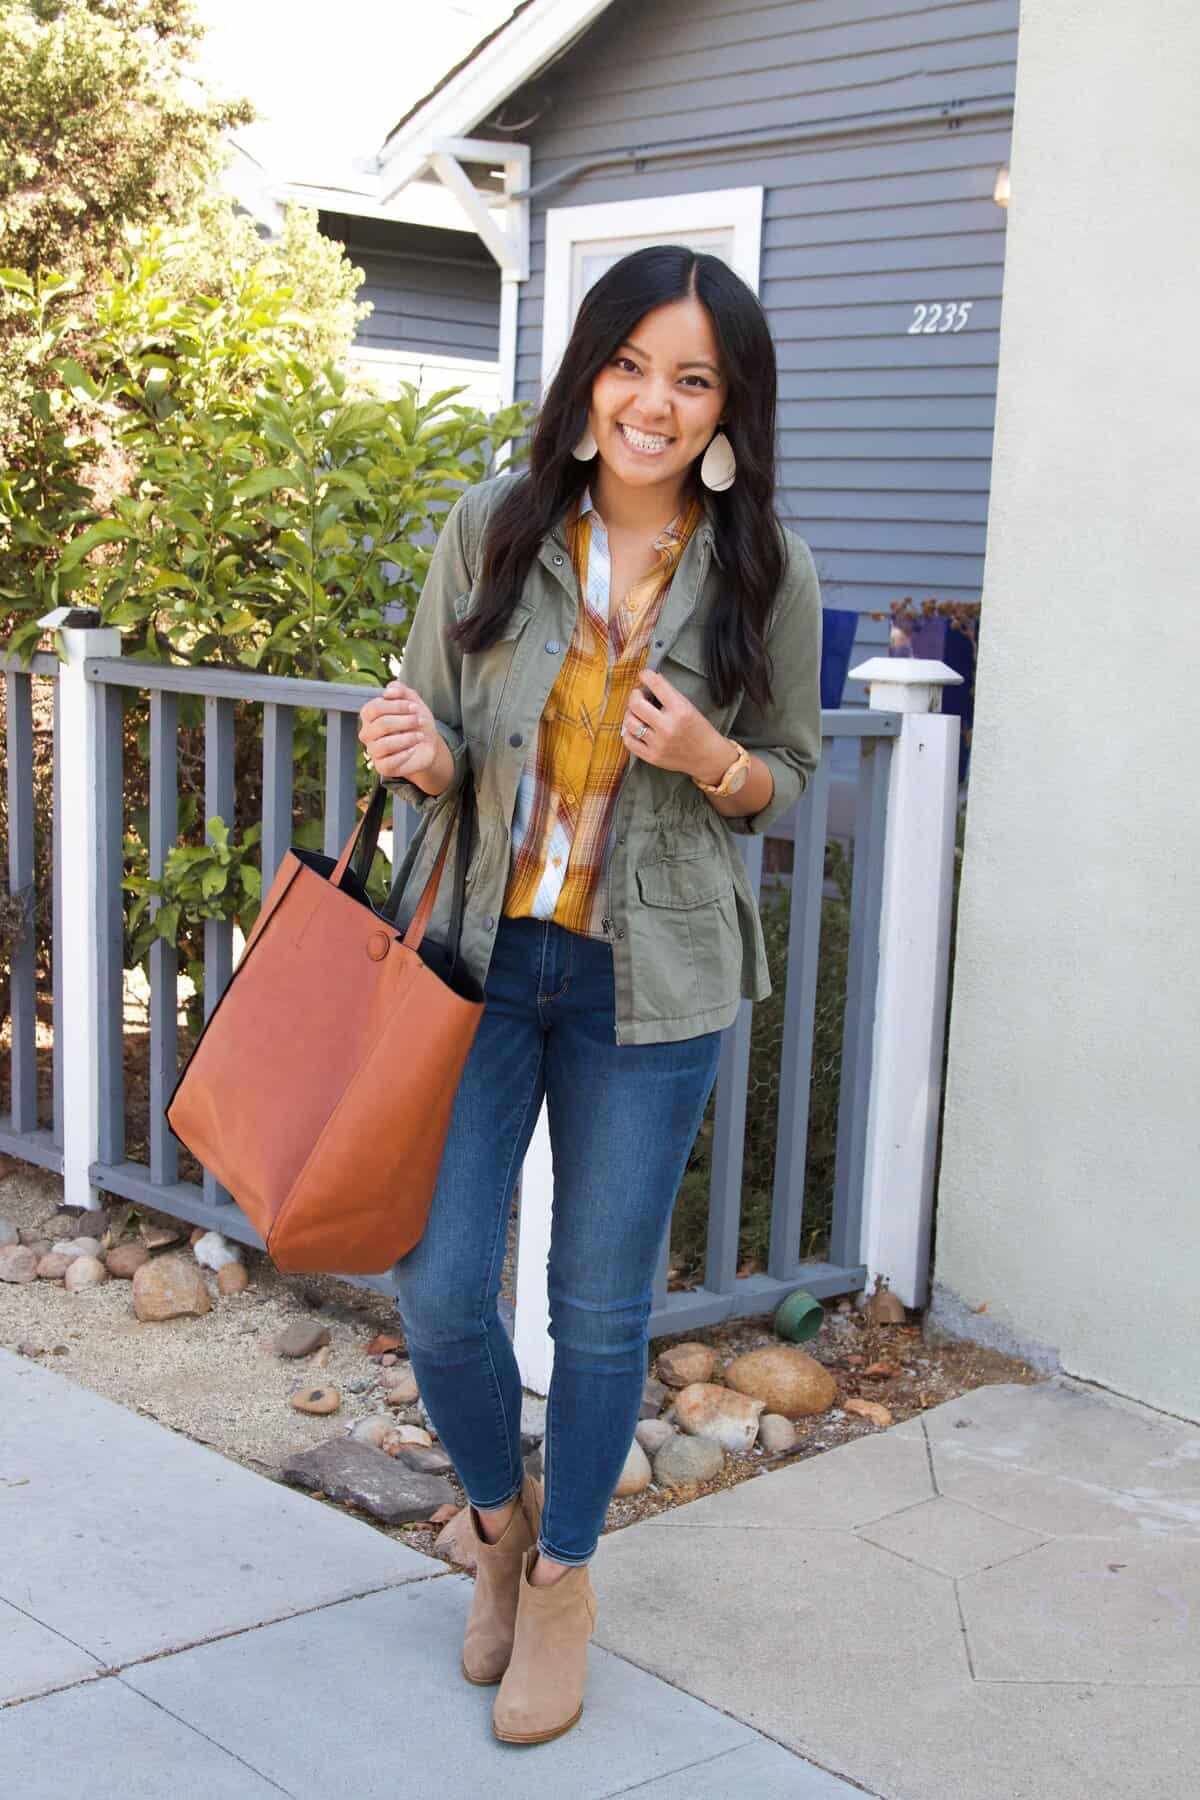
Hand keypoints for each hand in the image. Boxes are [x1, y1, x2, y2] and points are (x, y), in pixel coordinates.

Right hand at [358, 681, 440, 779]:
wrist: (427, 744)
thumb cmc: (415, 722)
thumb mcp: (412, 701)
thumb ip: (401, 691)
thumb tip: (388, 690)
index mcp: (370, 716)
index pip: (374, 708)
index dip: (396, 706)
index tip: (414, 707)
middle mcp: (367, 734)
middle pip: (381, 725)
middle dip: (405, 721)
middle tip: (419, 720)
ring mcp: (373, 751)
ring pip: (384, 744)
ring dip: (407, 738)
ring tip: (419, 736)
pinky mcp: (382, 767)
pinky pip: (389, 762)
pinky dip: (405, 754)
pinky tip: (414, 749)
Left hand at [620, 667, 731, 784]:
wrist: (708, 757)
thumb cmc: (699, 729)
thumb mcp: (689, 707)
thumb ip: (669, 695)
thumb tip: (650, 680)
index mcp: (680, 710)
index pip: (656, 685)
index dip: (646, 675)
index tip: (644, 675)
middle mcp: (668, 727)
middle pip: (636, 703)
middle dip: (635, 695)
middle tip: (639, 695)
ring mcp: (659, 743)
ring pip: (629, 722)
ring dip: (630, 713)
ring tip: (637, 712)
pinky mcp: (653, 757)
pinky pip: (629, 742)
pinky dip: (628, 732)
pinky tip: (635, 728)